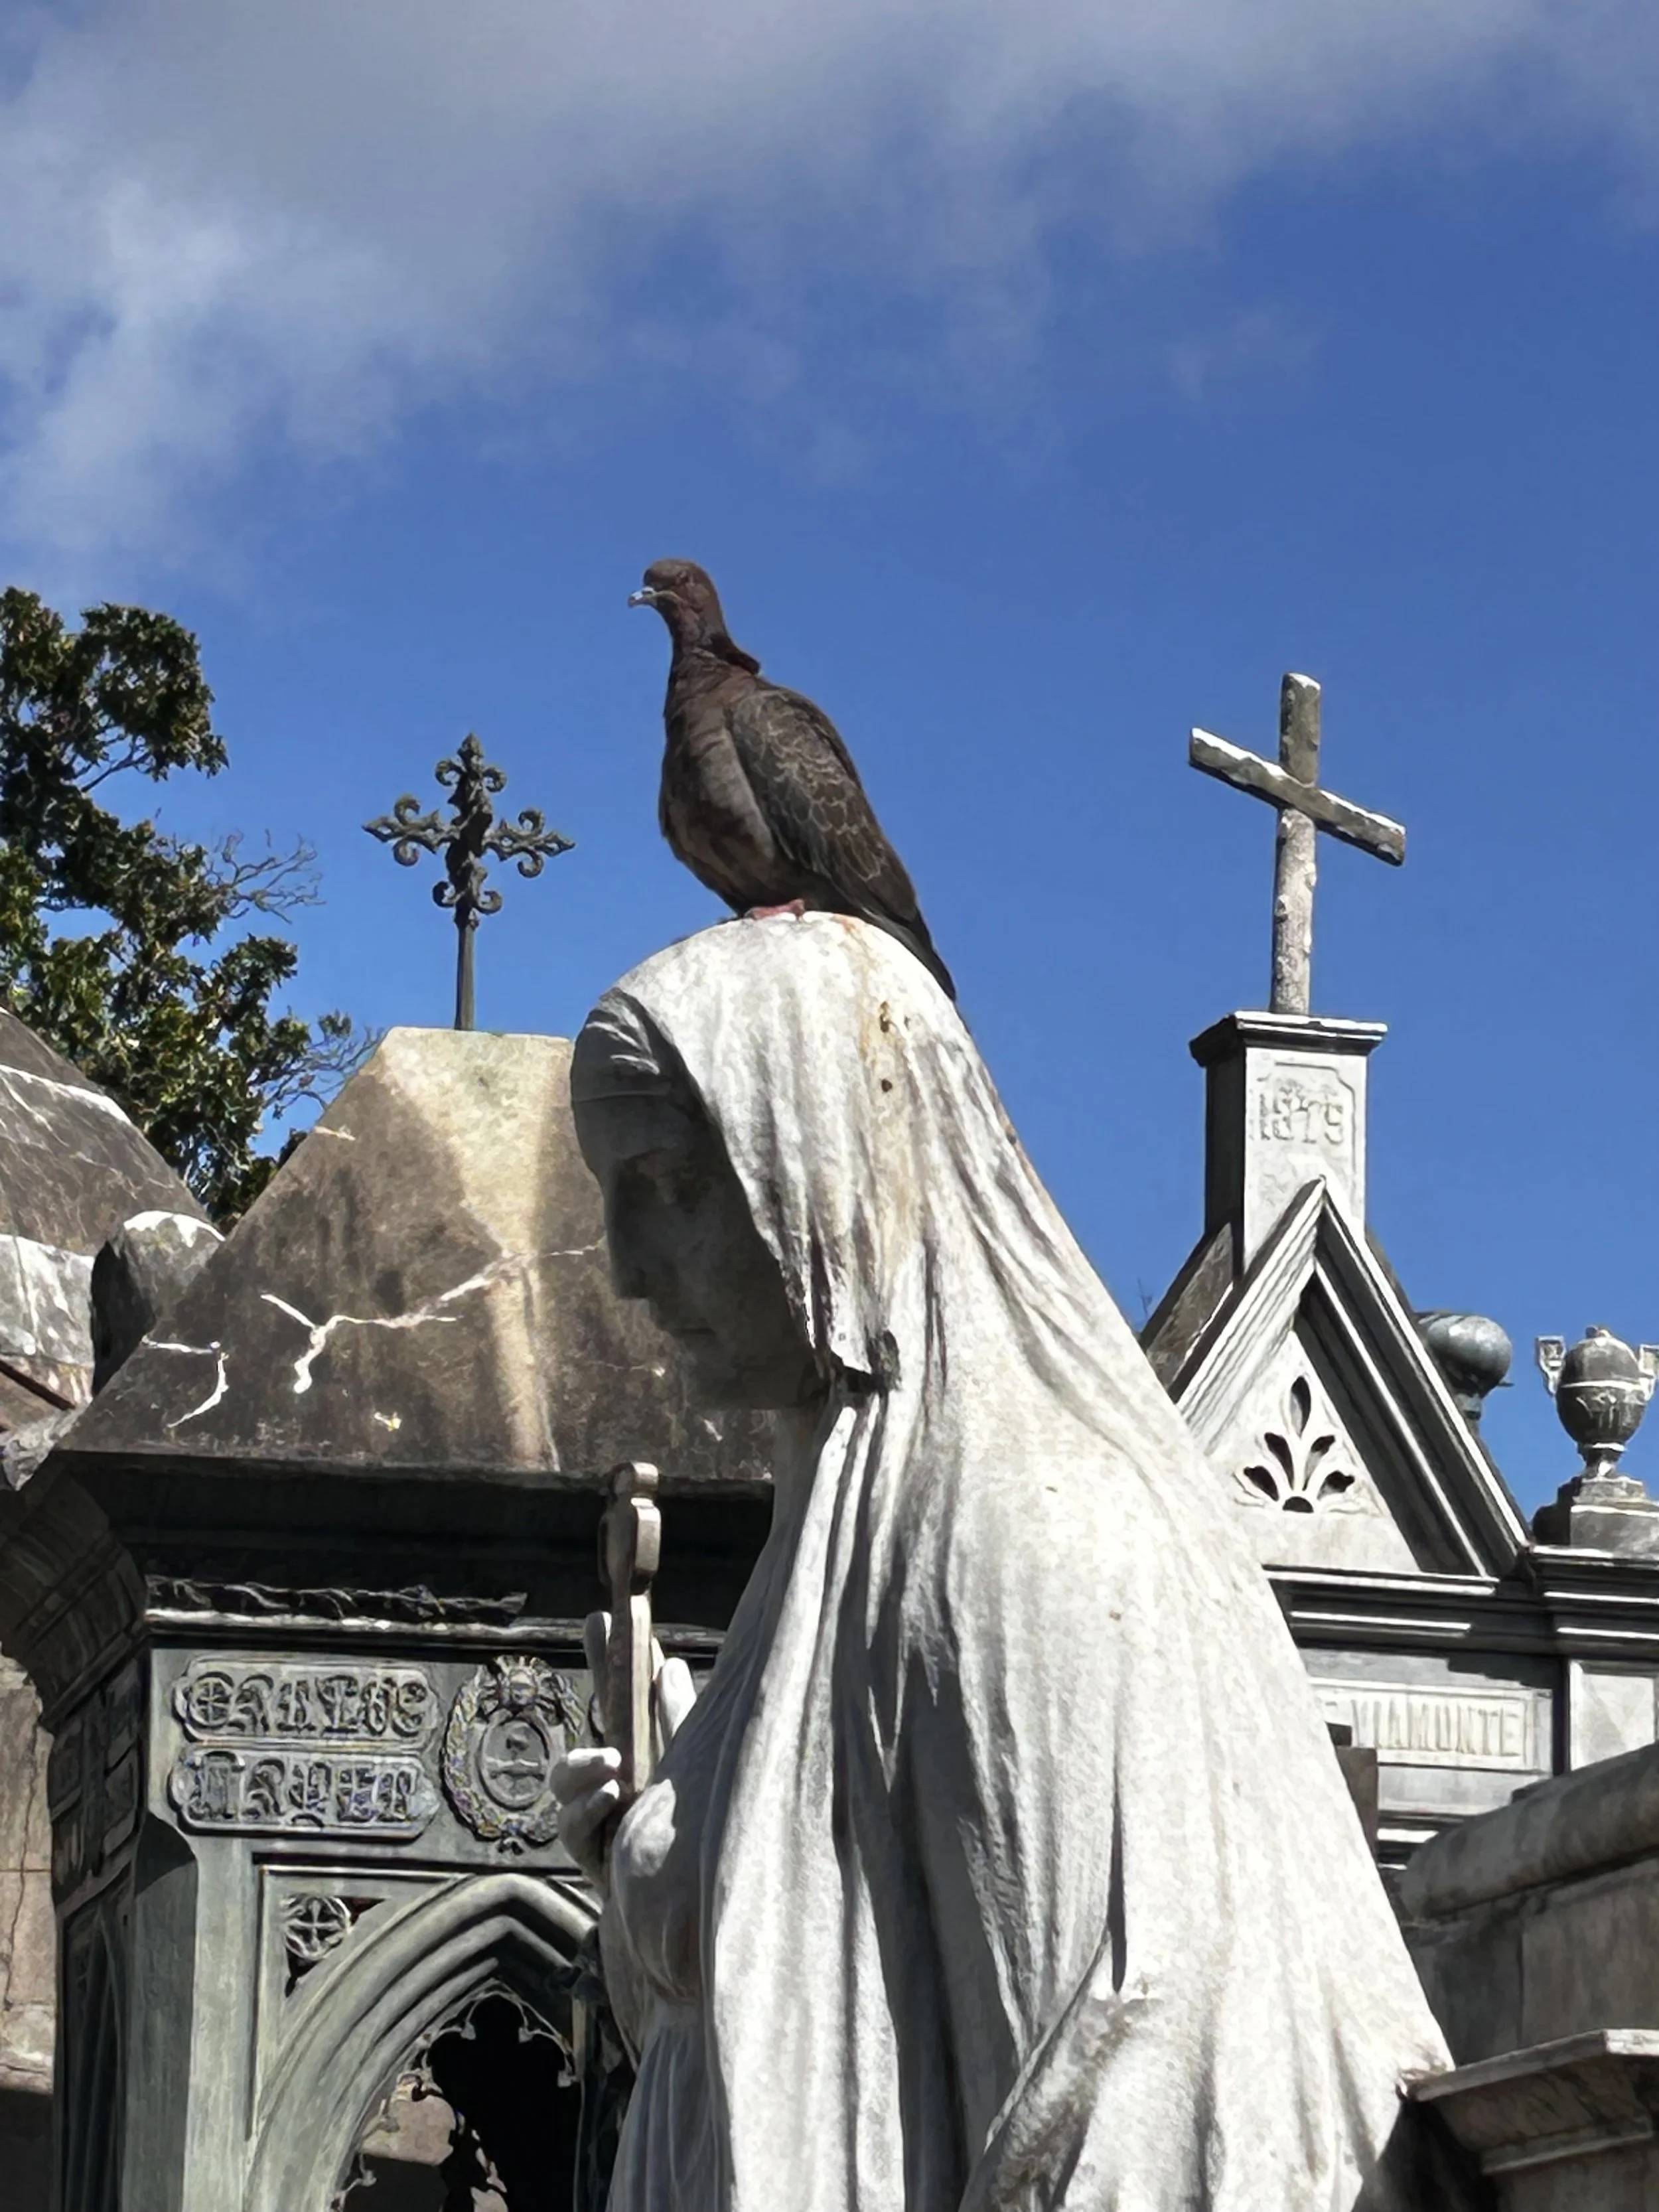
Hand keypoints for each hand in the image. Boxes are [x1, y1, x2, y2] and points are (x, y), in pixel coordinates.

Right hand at [550, 1612, 697, 1884]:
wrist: (699, 1926)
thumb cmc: (700, 1845)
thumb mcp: (694, 1772)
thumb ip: (678, 1723)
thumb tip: (669, 1664)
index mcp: (645, 1762)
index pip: (622, 1704)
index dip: (607, 1663)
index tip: (600, 1618)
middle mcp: (618, 1790)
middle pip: (586, 1741)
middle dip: (591, 1699)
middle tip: (604, 1706)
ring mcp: (602, 1826)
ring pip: (564, 1784)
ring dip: (581, 1768)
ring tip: (611, 1765)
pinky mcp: (596, 1860)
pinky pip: (573, 1829)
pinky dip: (586, 1809)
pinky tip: (610, 1799)